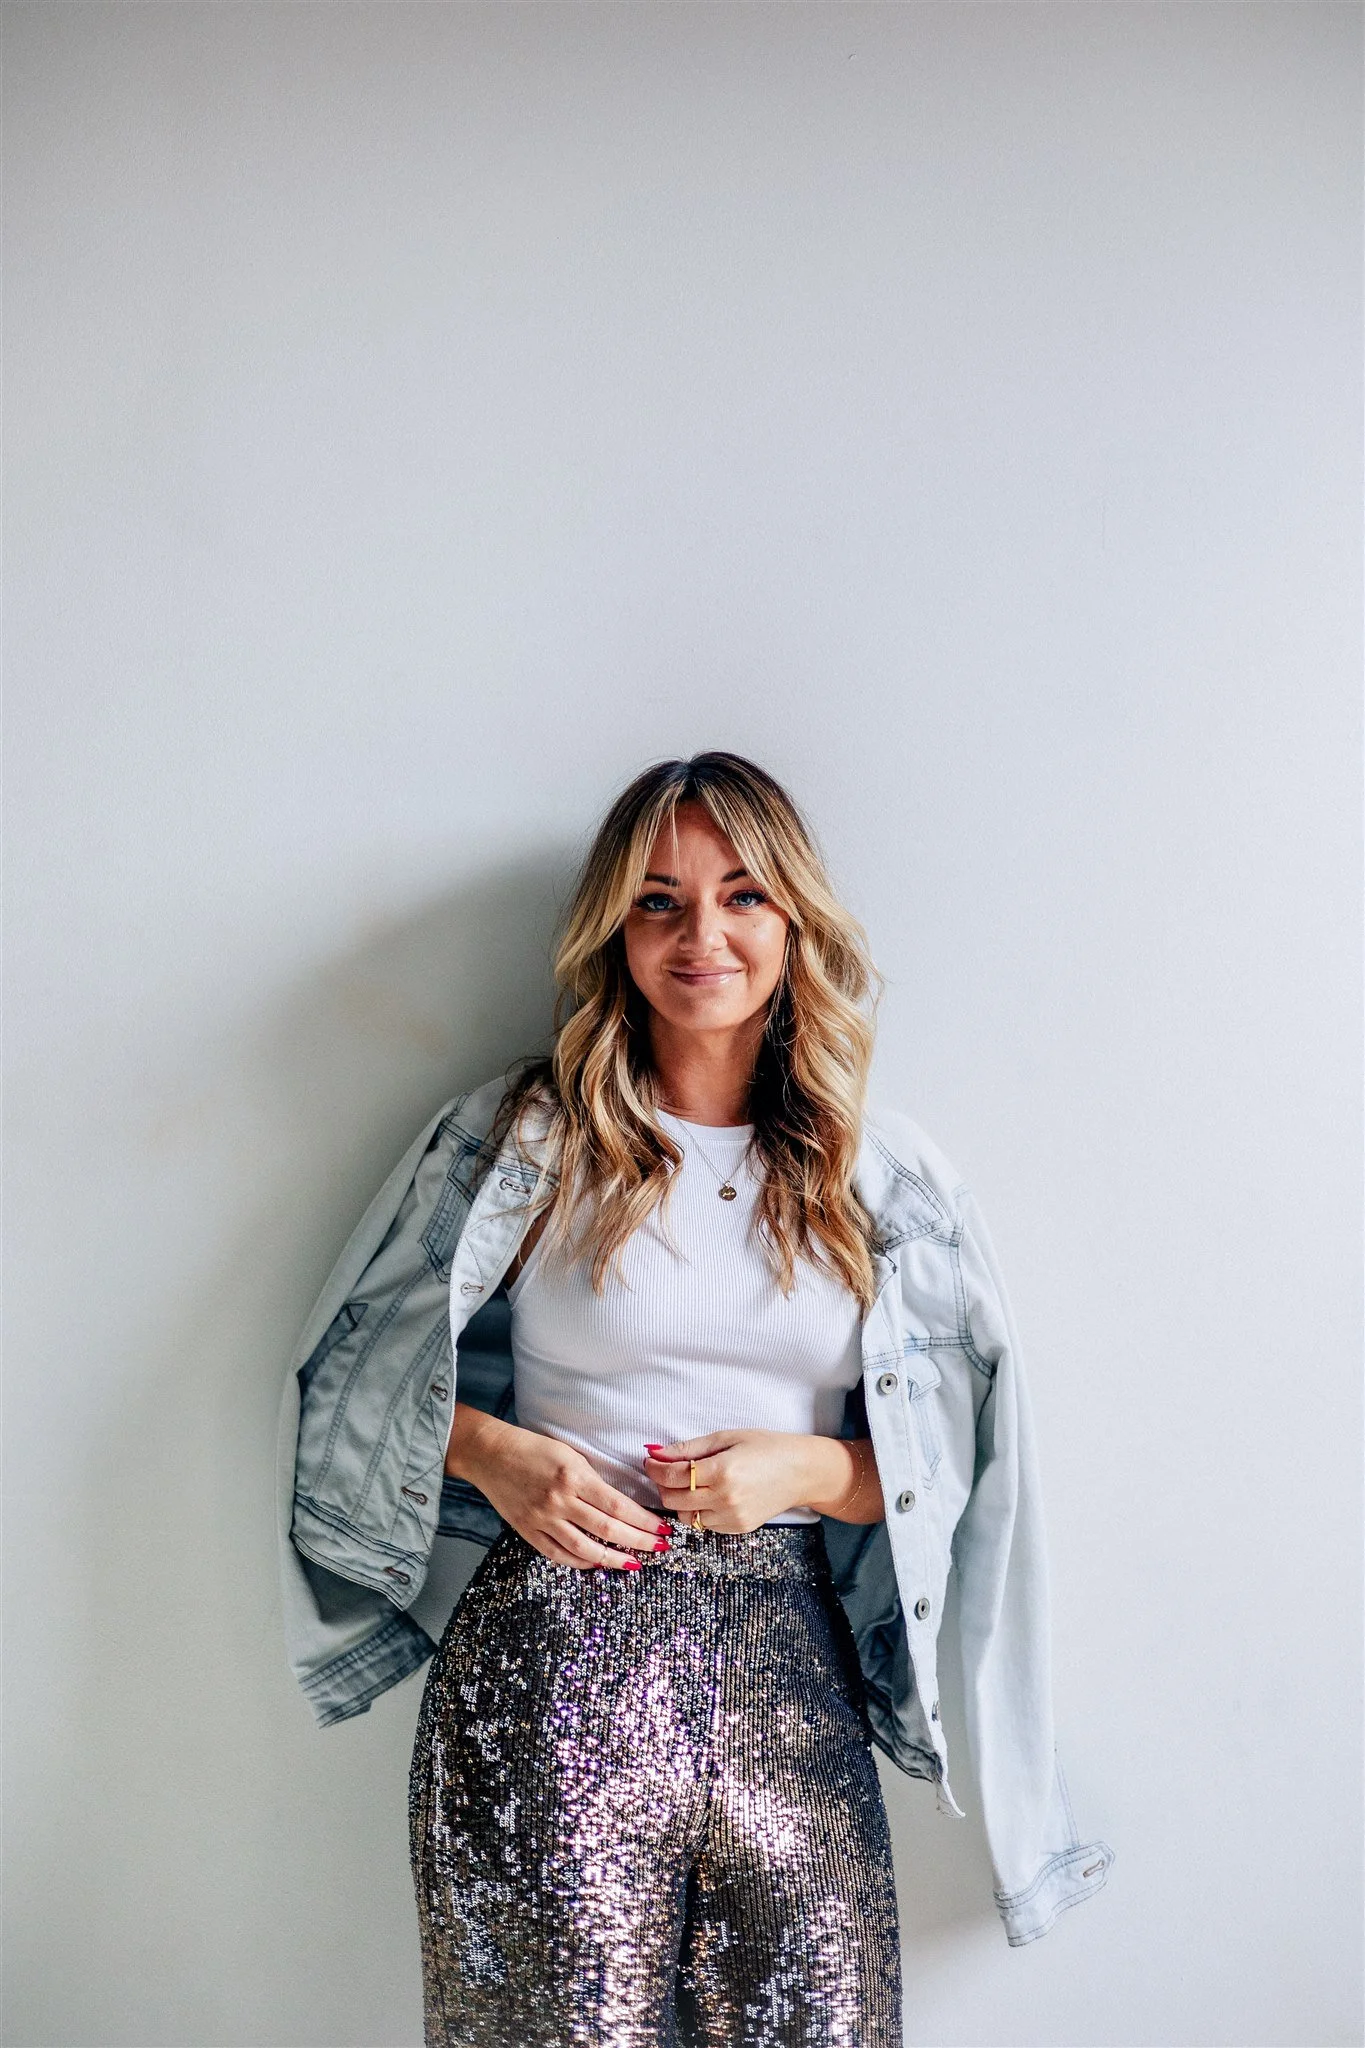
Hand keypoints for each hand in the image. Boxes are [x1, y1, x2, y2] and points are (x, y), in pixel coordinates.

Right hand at [445, 1404, 670, 1570]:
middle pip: (608, 1530)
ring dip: (614, 1559)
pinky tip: (597, 1562)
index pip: (618, 1507)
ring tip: (634, 1563)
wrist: (490, 1454)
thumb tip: (622, 1506)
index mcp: (574, 1477)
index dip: (644, 1522)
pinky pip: (558, 1554)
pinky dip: (581, 1562)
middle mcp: (560, 1500)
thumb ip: (593, 1480)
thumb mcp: (570, 1455)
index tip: (663, 1528)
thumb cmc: (533, 1448)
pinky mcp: (527, 1531)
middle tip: (659, 1548)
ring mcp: (542, 1519)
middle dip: (639, 1542)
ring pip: (585, 1549)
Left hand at [643, 1429, 863, 1530]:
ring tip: (686, 1484)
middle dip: (663, 1484)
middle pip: (674, 1498)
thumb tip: (656, 1453)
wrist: (802, 1472)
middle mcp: (726, 1497)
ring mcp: (732, 1517)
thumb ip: (689, 1448)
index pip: (673, 1475)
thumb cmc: (766, 1447)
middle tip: (665, 1470)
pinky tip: (706, 1496)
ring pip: (686, 1516)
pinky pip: (704, 1525)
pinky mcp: (738, 1529)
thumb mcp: (727, 1437)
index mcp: (722, 1470)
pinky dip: (698, 1511)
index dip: (655, 1468)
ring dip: (678, 1500)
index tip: (650, 1460)